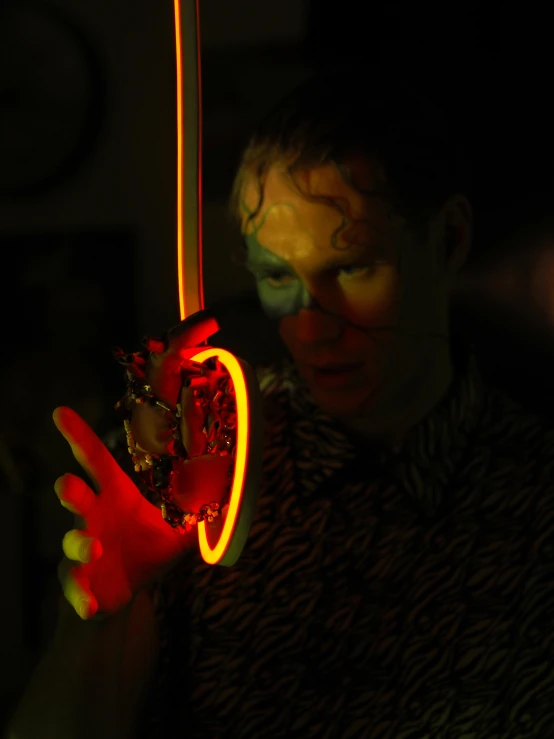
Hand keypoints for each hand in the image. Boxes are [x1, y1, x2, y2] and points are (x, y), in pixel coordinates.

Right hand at [53, 406, 191, 619]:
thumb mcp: (177, 533)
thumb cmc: (146, 551)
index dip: (78, 436)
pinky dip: (79, 597)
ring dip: (80, 545)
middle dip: (70, 490)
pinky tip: (89, 605)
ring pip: (73, 541)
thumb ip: (202, 515)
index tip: (60, 412)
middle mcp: (93, 517)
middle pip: (77, 497)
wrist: (124, 594)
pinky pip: (74, 588)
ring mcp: (82, 550)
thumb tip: (238, 496)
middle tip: (66, 483)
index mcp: (115, 496)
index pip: (95, 461)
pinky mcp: (78, 583)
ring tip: (94, 549)